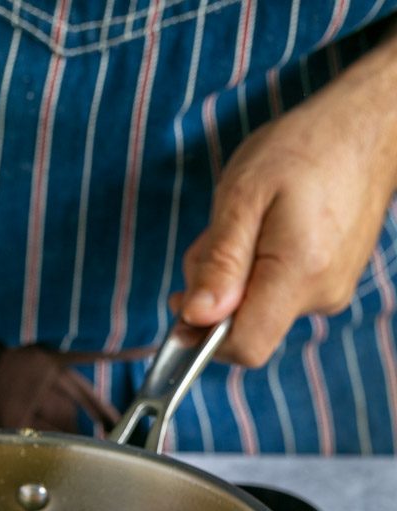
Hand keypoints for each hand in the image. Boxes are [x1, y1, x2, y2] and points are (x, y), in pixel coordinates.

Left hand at [174, 28, 396, 366]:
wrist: (365, 127)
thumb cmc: (302, 149)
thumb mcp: (242, 196)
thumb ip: (220, 263)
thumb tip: (196, 318)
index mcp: (299, 273)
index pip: (246, 347)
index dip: (205, 337)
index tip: (183, 300)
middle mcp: (321, 294)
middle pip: (245, 328)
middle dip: (214, 294)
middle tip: (212, 238)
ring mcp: (331, 292)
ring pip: (258, 310)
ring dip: (233, 278)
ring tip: (245, 223)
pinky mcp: (332, 284)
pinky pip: (277, 294)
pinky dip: (257, 271)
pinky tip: (265, 230)